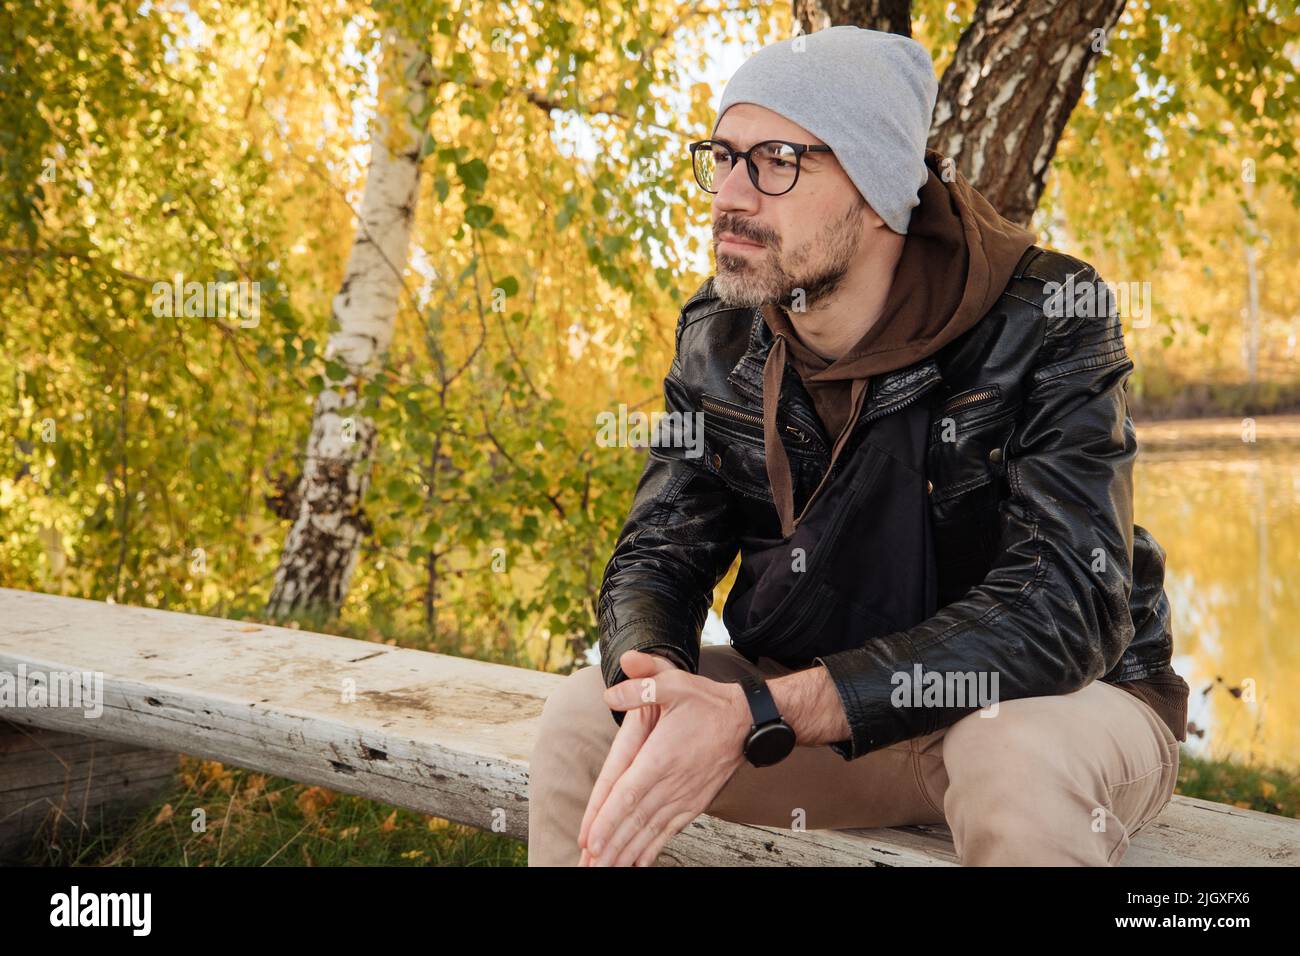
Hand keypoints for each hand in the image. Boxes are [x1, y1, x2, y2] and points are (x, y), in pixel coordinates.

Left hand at [577, 648, 750, 866]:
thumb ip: (642, 686)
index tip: (591, 841)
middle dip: (610, 846)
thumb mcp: (674, 683)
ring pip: (649, 831)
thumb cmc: (708, 703)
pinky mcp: (693, 803)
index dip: (608, 820)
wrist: (746, 721)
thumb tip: (611, 693)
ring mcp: (683, 797)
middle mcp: (671, 783)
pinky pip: (668, 831)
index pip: (627, 794)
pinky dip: (651, 849)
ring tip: (605, 870)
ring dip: (626, 853)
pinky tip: (637, 863)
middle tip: (589, 866)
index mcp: (660, 758)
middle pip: (634, 821)